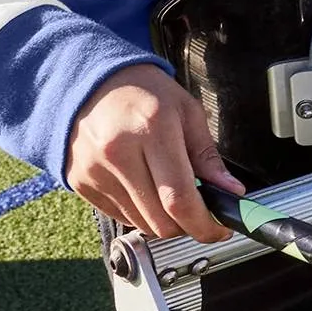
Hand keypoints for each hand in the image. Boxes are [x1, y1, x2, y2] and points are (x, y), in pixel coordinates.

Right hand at [68, 67, 238, 241]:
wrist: (89, 81)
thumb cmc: (143, 91)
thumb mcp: (187, 111)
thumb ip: (208, 155)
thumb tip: (230, 192)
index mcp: (152, 130)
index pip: (179, 199)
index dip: (204, 224)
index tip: (220, 229)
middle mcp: (119, 154)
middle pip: (160, 221)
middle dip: (188, 225)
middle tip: (200, 211)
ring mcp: (95, 172)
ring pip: (141, 224)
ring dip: (164, 220)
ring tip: (170, 192)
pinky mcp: (81, 183)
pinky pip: (120, 216)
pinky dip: (140, 212)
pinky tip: (145, 187)